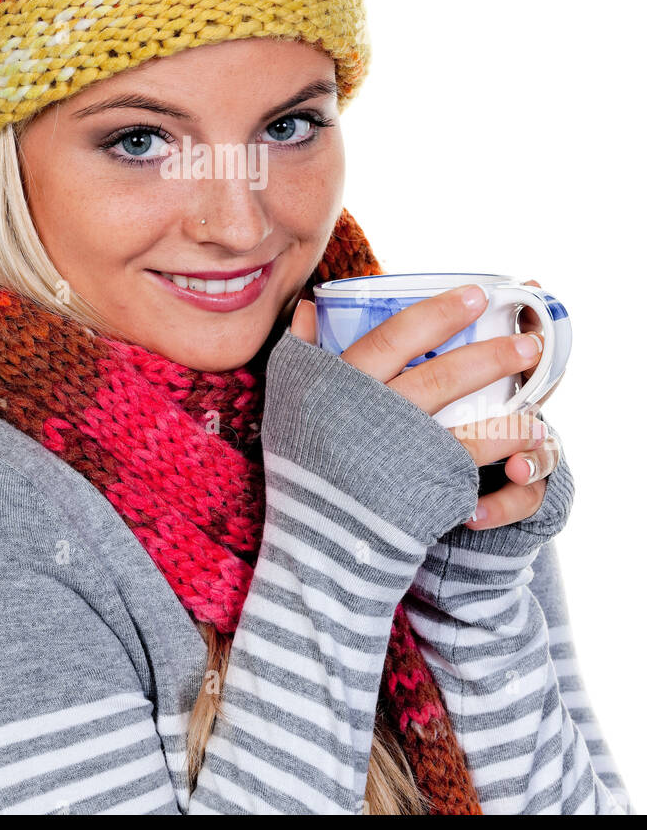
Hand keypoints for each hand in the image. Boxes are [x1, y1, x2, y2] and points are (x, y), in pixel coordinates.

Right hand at [290, 284, 559, 531]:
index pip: (396, 336)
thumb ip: (301, 349)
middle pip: (441, 376)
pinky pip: (473, 460)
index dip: (438, 313)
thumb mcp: (289, 397)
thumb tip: (312, 304)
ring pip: (466, 420)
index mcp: (342, 385)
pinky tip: (528, 430)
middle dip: (490, 354)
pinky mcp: (423, 489)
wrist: (313, 535)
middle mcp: (375, 417)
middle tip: (528, 339)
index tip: (478, 294)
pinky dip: (504, 442)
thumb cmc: (300, 459)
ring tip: (541, 388)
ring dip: (510, 403)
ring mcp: (402, 455)